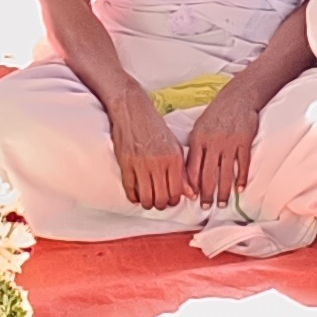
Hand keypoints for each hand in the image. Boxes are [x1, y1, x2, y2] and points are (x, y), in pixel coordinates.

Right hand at [107, 95, 192, 212]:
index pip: (176, 192)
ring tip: (148, 200)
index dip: (174, 201)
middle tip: (159, 202)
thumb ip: (183, 172)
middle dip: (161, 205)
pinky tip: (136, 195)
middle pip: (161, 198)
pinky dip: (133, 197)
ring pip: (146, 197)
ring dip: (147, 203)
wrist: (133, 111)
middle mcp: (158, 162)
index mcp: (174, 158)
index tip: (171, 200)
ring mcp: (140, 164)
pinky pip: (129, 189)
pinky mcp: (125, 163)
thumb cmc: (155, 129)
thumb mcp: (175, 148)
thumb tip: (191, 194)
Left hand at [183, 85, 266, 204]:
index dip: (192, 185)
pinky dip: (241, 178)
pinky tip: (240, 189)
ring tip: (222, 203)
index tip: (193, 198)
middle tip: (206, 207)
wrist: (238, 97)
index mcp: (199, 140)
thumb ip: (195, 148)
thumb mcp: (200, 128)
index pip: (193, 168)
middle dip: (207, 194)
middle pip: (208, 174)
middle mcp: (213, 143)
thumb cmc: (216, 114)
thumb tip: (189, 172)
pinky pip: (243, 164)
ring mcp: (230, 143)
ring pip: (225, 173)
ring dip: (223, 191)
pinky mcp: (244, 141)